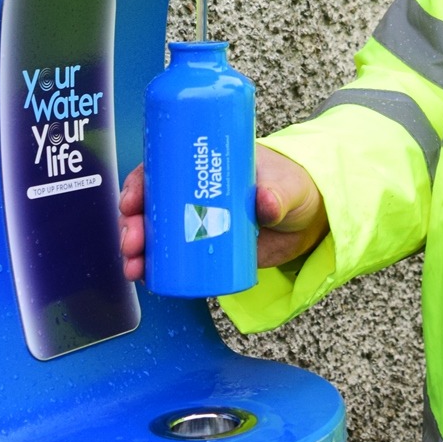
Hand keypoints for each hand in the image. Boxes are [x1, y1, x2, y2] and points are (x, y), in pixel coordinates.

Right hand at [118, 145, 329, 282]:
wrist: (309, 220)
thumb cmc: (295, 187)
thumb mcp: (287, 185)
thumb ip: (278, 192)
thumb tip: (264, 202)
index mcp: (206, 164)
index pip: (163, 167)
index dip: (141, 182)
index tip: (132, 200)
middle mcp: (194, 191)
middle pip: (151, 203)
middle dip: (133, 223)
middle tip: (133, 241)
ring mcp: (199, 221)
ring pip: (156, 232)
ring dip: (138, 249)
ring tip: (135, 266)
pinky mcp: (207, 248)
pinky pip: (173, 256)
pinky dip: (154, 266)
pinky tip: (144, 277)